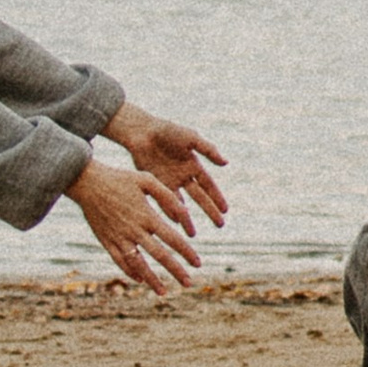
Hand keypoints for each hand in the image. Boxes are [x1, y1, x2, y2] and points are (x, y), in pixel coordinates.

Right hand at [68, 154, 202, 294]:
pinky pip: (120, 261)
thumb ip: (167, 196)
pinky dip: (131, 272)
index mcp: (147, 215)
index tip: (197, 263)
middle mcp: (134, 230)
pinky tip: (140, 279)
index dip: (186, 252)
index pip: (172, 238)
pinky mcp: (107, 241)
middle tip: (189, 283)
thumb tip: (184, 214)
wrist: (88, 182)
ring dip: (152, 279)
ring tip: (163, 292)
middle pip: (159, 255)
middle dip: (175, 270)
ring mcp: (120, 237)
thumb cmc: (120, 178)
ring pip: (138, 264)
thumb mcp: (146, 180)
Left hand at [105, 98, 229, 225]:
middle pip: (199, 198)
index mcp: (193, 165)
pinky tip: (174, 224)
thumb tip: (226, 163)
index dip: (217, 197)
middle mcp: (183, 176)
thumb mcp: (190, 138)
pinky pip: (163, 202)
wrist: (141, 132)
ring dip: (187, 219)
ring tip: (192, 235)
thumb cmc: (167, 131)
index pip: (208, 185)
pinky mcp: (154, 185)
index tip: (226, 211)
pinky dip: (169, 213)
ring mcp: (169, 182)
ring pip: (181, 204)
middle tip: (219, 226)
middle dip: (209, 211)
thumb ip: (208, 150)